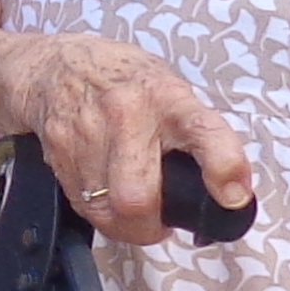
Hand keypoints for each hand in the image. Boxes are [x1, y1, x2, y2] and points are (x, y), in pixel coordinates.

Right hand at [5, 33, 255, 242]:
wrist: (57, 65)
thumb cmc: (126, 82)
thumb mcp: (171, 92)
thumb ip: (195, 136)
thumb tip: (228, 191)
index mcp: (169, 99)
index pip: (203, 132)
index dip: (223, 167)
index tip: (232, 196)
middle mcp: (127, 112)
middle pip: (137, 196)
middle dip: (151, 225)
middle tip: (159, 222)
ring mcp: (88, 130)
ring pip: (107, 209)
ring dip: (124, 224)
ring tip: (131, 208)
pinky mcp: (59, 149)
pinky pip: (82, 204)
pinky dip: (99, 211)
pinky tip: (106, 193)